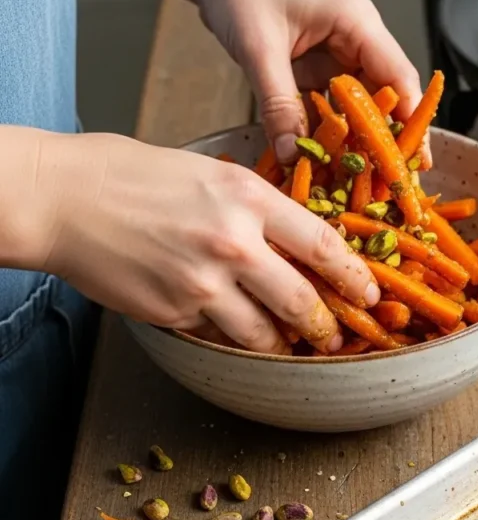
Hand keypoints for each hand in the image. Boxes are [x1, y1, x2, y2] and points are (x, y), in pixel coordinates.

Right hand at [39, 131, 379, 353]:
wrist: (66, 198)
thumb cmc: (132, 176)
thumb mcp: (210, 173)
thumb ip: (257, 209)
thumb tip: (296, 244)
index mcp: (248, 197)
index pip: (322, 245)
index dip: (355, 277)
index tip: (370, 294)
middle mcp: (233, 243)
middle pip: (302, 301)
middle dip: (326, 327)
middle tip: (336, 336)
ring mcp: (203, 284)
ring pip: (264, 334)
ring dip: (282, 345)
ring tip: (290, 347)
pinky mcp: (176, 313)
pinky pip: (220, 338)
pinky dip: (234, 340)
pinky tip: (237, 336)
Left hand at [197, 0, 423, 162]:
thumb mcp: (259, 47)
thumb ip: (278, 102)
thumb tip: (292, 153)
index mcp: (356, 22)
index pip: (398, 77)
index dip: (410, 121)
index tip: (414, 160)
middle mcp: (354, 39)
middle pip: (386, 97)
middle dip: (387, 141)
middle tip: (390, 185)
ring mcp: (335, 55)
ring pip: (359, 106)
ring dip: (357, 142)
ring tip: (361, 184)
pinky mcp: (315, 68)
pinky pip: (331, 107)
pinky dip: (329, 134)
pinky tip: (326, 163)